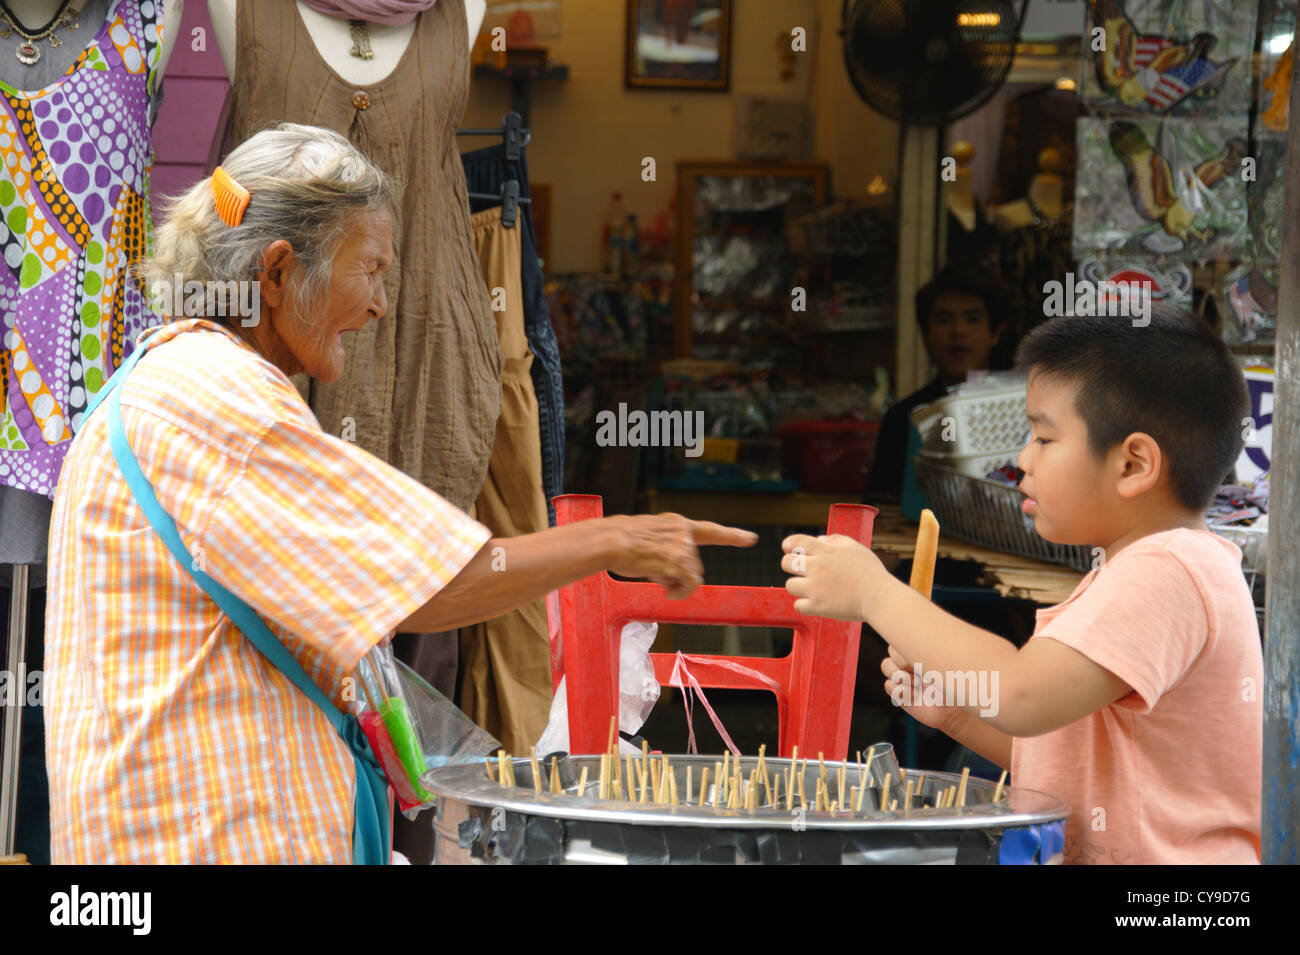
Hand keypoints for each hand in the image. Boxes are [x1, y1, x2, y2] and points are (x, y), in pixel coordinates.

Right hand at [607, 513, 757, 598]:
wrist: (610, 540)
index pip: (710, 530)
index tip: (752, 539)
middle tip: (661, 579)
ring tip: (658, 582)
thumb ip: (668, 548)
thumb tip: (675, 574)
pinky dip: (681, 593)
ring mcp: (683, 546)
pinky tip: (667, 592)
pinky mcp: (679, 562)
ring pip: (693, 576)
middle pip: (696, 563)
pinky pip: (690, 585)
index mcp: (677, 523)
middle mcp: (684, 532)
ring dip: (678, 585)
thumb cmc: (622, 543)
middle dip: (682, 574)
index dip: (732, 535)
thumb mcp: (650, 538)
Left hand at [780, 533, 886, 620]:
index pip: (796, 542)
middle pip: (786, 563)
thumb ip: (836, 540)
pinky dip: (804, 605)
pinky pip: (798, 605)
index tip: (790, 549)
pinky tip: (815, 602)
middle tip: (803, 571)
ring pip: (790, 585)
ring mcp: (815, 588)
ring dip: (798, 587)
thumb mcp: (855, 548)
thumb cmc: (870, 571)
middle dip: (791, 566)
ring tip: (812, 588)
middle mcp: (817, 568)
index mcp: (825, 551)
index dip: (789, 545)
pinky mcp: (818, 606)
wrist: (879, 596)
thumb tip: (819, 540)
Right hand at [881, 651, 964, 735]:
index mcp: (922, 650)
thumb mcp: (946, 667)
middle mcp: (911, 661)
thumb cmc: (956, 686)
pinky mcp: (900, 693)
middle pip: (892, 650)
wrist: (955, 710)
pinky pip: (888, 685)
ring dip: (899, 674)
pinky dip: (899, 690)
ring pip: (886, 665)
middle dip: (902, 661)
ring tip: (917, 683)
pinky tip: (914, 695)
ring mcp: (904, 676)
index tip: (921, 660)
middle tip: (920, 672)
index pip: (903, 636)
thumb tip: (916, 647)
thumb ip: (932, 655)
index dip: (906, 648)